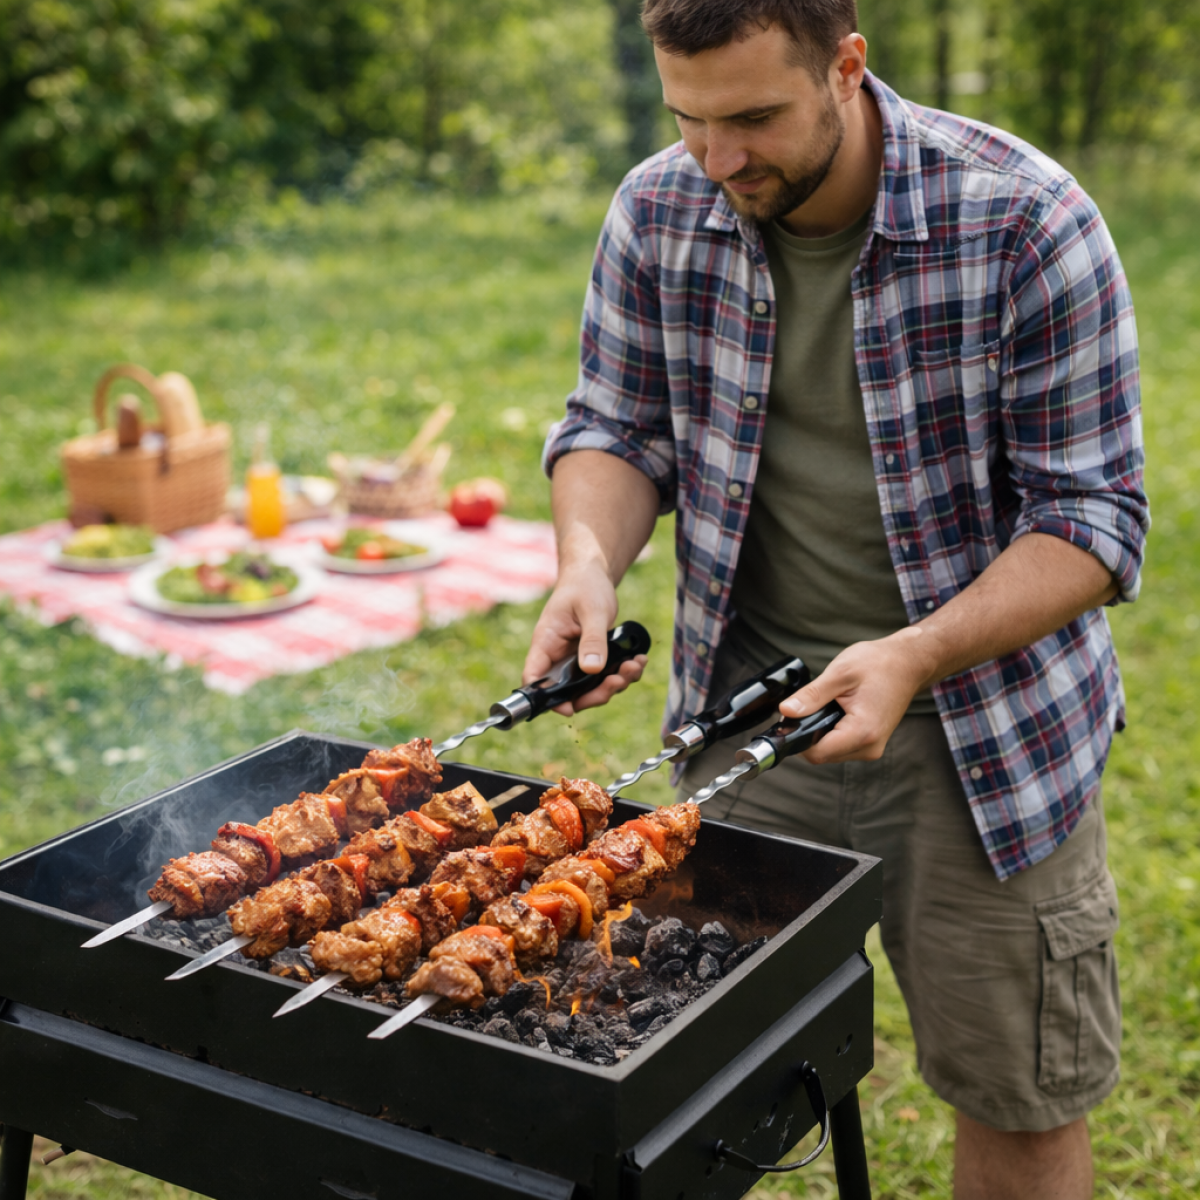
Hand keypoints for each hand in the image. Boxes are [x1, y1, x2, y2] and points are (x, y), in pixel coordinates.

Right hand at [523, 561, 646, 714]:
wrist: (593, 574)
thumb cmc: (585, 586)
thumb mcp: (592, 611)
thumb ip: (592, 640)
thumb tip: (592, 671)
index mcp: (546, 644)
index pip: (535, 678)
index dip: (546, 699)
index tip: (569, 707)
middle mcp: (557, 657)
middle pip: (568, 692)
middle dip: (596, 694)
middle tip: (619, 681)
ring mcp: (575, 660)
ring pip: (591, 688)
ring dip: (615, 683)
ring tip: (634, 665)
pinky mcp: (592, 659)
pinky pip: (606, 676)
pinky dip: (623, 673)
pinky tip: (638, 660)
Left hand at [776, 628, 934, 763]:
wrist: (908, 663)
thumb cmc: (879, 664)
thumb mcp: (840, 674)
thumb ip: (812, 696)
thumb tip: (786, 711)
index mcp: (862, 732)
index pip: (816, 753)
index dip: (796, 738)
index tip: (787, 720)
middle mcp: (869, 747)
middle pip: (822, 754)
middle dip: (807, 734)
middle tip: (806, 706)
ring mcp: (872, 747)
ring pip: (830, 751)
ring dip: (820, 733)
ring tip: (826, 705)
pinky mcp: (871, 743)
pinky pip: (841, 745)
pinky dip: (831, 731)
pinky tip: (835, 711)